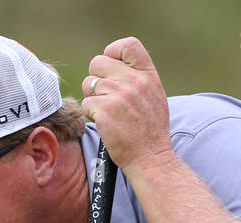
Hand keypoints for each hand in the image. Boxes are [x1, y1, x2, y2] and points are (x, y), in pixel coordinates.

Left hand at [81, 37, 174, 173]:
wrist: (151, 158)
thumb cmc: (150, 131)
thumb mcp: (154, 97)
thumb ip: (137, 78)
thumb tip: (113, 65)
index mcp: (148, 75)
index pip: (128, 45)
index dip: (113, 52)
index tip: (111, 68)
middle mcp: (134, 81)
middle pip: (98, 63)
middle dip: (96, 79)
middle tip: (104, 97)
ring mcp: (118, 95)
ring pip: (88, 85)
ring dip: (93, 99)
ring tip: (108, 114)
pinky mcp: (104, 111)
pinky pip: (85, 104)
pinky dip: (91, 115)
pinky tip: (106, 125)